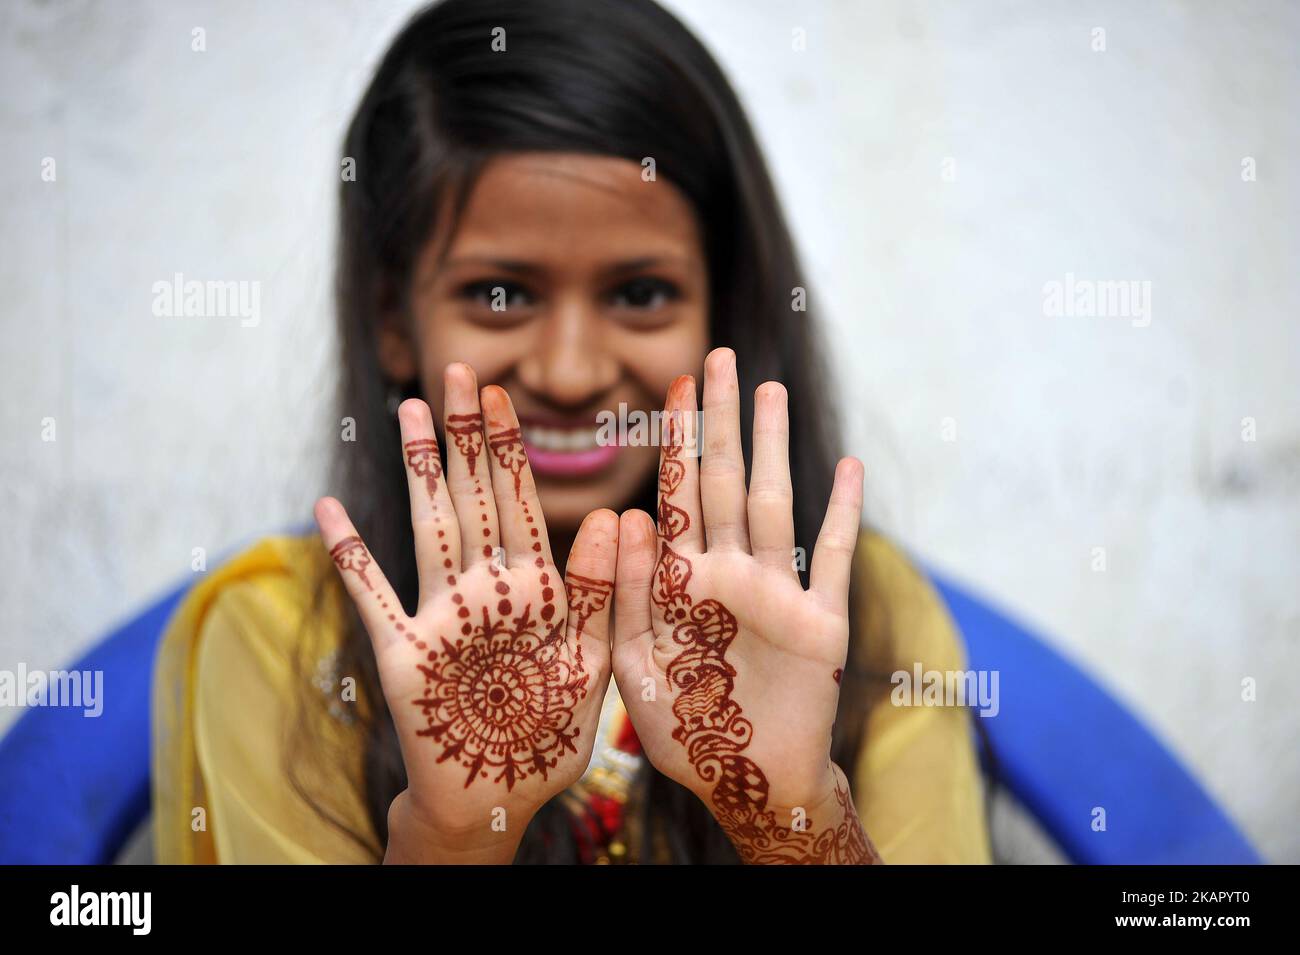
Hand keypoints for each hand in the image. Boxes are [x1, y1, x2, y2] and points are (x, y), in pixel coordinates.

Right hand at [315, 364, 616, 862]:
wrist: (496, 799)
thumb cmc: (550, 735)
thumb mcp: (592, 663)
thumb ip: (601, 592)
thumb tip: (619, 515)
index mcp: (535, 590)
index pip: (522, 504)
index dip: (511, 449)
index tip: (504, 394)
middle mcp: (484, 591)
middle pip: (474, 498)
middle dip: (466, 438)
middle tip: (457, 373)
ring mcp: (439, 616)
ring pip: (428, 527)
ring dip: (419, 471)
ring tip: (410, 411)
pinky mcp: (401, 652)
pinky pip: (370, 595)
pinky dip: (349, 554)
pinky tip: (327, 509)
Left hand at [611, 348, 879, 863]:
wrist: (748, 782)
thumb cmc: (684, 732)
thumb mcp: (635, 665)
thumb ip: (629, 593)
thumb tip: (627, 516)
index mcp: (682, 581)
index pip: (677, 493)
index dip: (677, 439)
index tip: (675, 383)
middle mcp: (729, 573)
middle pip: (725, 480)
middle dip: (722, 420)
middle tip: (722, 359)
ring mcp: (777, 592)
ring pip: (774, 503)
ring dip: (774, 447)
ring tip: (772, 390)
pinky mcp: (822, 621)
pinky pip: (831, 558)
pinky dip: (841, 514)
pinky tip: (845, 467)